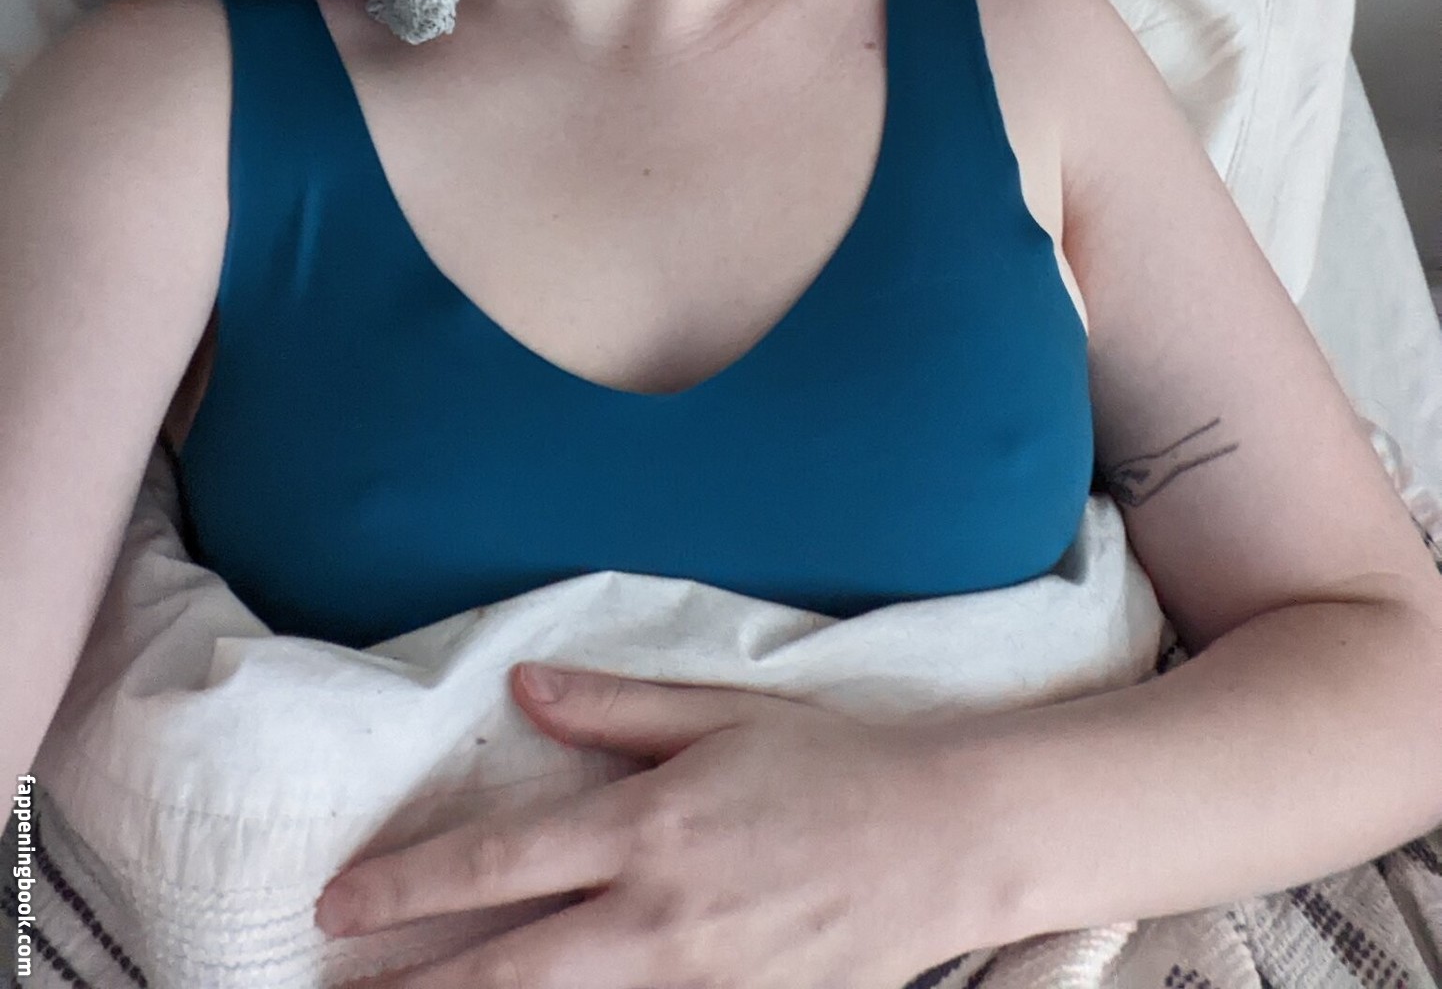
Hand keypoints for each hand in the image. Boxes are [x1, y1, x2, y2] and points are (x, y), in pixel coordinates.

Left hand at [314, 660, 980, 987]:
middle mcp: (656, 914)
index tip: (338, 905)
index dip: (406, 888)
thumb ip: (614, 707)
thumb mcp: (719, 712)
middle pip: (505, 968)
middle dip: (412, 987)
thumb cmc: (829, 762)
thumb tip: (522, 689)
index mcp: (645, 825)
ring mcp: (696, 982)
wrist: (940, 840)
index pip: (496, 862)